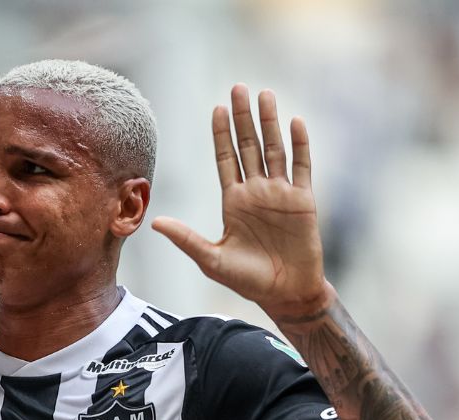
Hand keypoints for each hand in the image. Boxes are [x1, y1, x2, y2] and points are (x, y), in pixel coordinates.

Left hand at [152, 85, 329, 321]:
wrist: (285, 294)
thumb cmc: (248, 280)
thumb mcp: (211, 260)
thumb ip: (186, 239)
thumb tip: (155, 222)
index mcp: (233, 201)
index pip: (225, 159)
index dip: (221, 134)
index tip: (217, 108)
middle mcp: (256, 192)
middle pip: (248, 146)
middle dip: (243, 117)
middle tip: (238, 87)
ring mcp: (280, 194)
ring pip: (274, 149)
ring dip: (270, 122)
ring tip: (265, 94)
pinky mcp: (303, 200)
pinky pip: (301, 166)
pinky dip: (299, 144)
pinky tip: (294, 122)